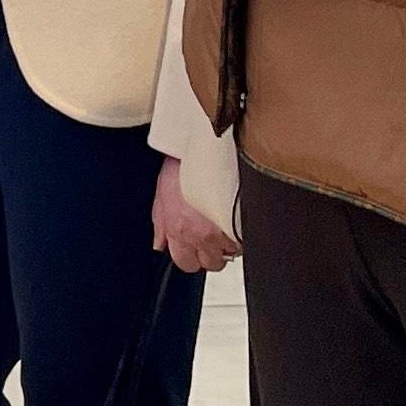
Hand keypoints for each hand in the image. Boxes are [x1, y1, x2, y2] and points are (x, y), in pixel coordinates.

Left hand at [153, 155, 239, 274]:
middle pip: (211, 264)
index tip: (195, 247)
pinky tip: (238, 217)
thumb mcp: (161, 192)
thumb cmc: (184, 163)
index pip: (185, 263)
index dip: (192, 257)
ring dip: (230, 242)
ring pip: (232, 253)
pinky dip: (244, 232)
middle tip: (213, 235)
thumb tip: (158, 244)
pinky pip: (247, 240)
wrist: (206, 142)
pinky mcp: (243, 224)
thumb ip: (160, 223)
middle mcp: (201, 235)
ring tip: (226, 222)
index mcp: (178, 229)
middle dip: (213, 252)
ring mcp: (224, 231)